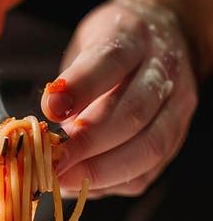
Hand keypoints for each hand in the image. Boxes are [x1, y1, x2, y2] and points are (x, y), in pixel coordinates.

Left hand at [41, 0, 197, 196]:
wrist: (166, 39)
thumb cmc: (113, 48)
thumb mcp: (85, 46)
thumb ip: (68, 84)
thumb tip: (42, 134)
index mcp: (135, 37)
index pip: (110, 60)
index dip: (80, 88)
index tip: (50, 111)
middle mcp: (165, 71)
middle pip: (134, 112)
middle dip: (89, 144)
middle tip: (54, 161)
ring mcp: (177, 107)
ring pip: (148, 147)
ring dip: (101, 171)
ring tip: (65, 179)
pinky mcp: (176, 138)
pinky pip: (147, 171)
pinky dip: (112, 183)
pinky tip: (85, 183)